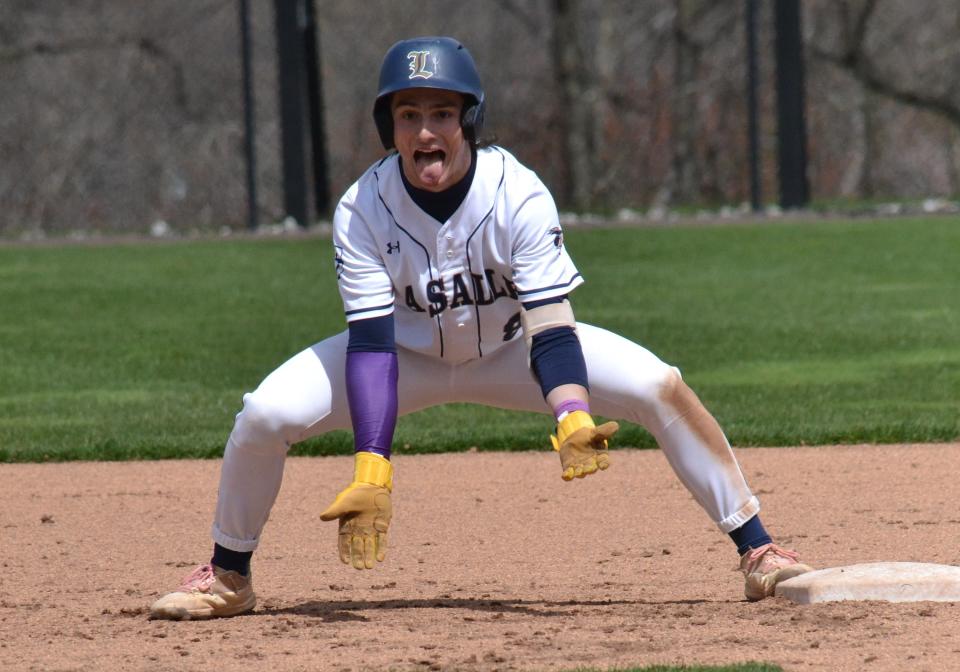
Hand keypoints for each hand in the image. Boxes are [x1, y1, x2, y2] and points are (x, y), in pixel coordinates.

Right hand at [319, 452, 392, 569]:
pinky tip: (381, 558)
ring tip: (369, 567)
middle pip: (358, 547)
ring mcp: (371, 529)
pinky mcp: (381, 527)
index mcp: (347, 526)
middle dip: (358, 557)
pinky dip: (381, 549)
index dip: (345, 552)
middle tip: (359, 568)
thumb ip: (335, 511)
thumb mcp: (344, 502)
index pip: (344, 543)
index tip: (346, 562)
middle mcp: (358, 530)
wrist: (372, 486)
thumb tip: (321, 517)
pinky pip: (382, 540)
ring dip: (369, 556)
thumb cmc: (355, 494)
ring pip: (370, 546)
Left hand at [550, 411, 618, 480]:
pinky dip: (568, 476)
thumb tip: (615, 425)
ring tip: (578, 472)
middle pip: (592, 468)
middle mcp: (591, 464)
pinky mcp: (569, 467)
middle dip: (591, 468)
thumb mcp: (595, 432)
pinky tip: (565, 476)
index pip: (604, 461)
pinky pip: (569, 473)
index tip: (603, 465)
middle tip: (591, 468)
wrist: (573, 439)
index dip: (604, 463)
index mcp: (600, 456)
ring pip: (581, 472)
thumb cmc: (588, 437)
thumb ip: (603, 431)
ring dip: (580, 472)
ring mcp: (580, 467)